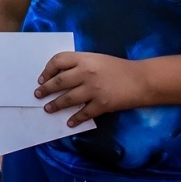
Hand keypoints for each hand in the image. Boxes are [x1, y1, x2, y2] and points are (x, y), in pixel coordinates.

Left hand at [35, 52, 149, 123]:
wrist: (142, 80)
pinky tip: (69, 122)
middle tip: (38, 95)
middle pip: (59, 81)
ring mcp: (94, 89)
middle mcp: (86, 73)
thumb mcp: (96, 59)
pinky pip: (84, 113)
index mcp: (84, 59)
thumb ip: (79, 64)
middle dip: (45, 89)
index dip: (46, 70)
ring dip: (55, 105)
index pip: (58, 61)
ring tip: (48, 109)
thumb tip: (59, 75)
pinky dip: (76, 119)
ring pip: (68, 99)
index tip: (41, 78)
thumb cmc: (118, 68)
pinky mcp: (102, 104)